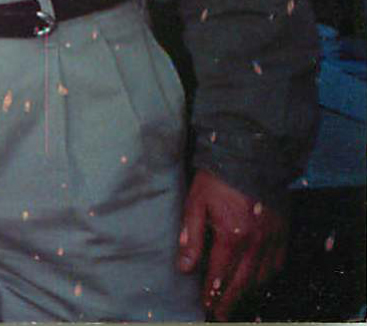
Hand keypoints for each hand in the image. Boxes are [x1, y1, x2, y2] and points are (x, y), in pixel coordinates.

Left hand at [176, 169, 287, 319]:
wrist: (251, 157)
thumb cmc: (218, 179)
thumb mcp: (195, 203)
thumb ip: (190, 236)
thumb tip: (185, 267)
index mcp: (232, 236)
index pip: (220, 274)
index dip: (212, 292)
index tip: (206, 305)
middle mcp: (256, 243)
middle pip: (243, 282)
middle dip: (230, 301)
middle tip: (220, 314)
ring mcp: (273, 239)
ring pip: (262, 277)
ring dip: (248, 291)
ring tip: (235, 300)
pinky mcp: (283, 233)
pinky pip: (277, 264)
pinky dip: (267, 276)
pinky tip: (257, 280)